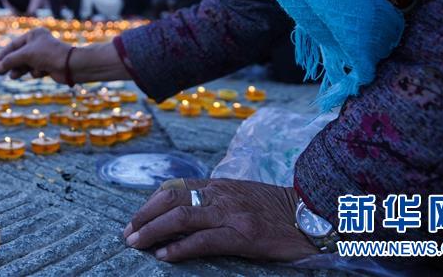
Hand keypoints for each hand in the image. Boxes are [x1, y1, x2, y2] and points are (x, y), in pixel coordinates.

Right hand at [0, 27, 70, 82]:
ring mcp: (42, 55)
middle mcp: (38, 43)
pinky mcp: (47, 66)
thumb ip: (10, 60)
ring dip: (20, 70)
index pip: (13, 45)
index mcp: (33, 35)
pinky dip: (35, 72)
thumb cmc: (48, 54)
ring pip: (25, 64)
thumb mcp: (25, 55)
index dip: (2, 55)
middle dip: (10, 64)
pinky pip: (34, 70)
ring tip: (14, 75)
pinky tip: (40, 72)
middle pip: (18, 55)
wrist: (70, 65)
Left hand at [123, 178, 316, 261]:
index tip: (135, 219)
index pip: (175, 188)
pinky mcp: (243, 235)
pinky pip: (204, 240)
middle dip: (144, 216)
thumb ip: (216, 201)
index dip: (150, 204)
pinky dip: (180, 248)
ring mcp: (231, 213)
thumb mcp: (242, 198)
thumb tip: (185, 215)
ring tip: (137, 244)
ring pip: (181, 216)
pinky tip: (164, 256)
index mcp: (220, 185)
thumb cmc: (278, 212)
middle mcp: (221, 195)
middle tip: (128, 234)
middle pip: (171, 199)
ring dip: (153, 231)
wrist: (314, 215)